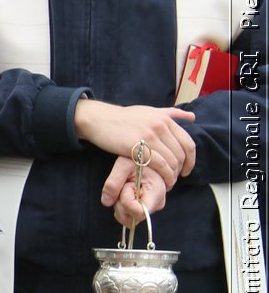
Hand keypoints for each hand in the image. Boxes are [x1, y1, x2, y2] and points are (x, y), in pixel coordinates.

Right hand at [74, 99, 195, 188]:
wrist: (99, 119)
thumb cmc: (122, 117)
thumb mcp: (149, 111)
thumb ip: (171, 114)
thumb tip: (192, 117)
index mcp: (165, 119)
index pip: (188, 143)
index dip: (190, 159)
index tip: (186, 169)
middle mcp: (160, 126)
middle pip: (180, 154)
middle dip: (181, 169)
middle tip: (175, 178)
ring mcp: (149, 136)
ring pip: (171, 160)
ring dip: (172, 175)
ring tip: (168, 182)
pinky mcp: (137, 146)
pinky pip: (159, 164)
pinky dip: (164, 175)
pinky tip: (161, 181)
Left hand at [103, 155, 171, 226]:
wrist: (146, 157)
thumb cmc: (137, 158)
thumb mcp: (122, 165)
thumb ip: (113, 183)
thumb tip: (106, 202)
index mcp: (156, 192)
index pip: (139, 213)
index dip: (126, 203)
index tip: (127, 186)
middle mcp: (158, 203)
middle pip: (132, 217)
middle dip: (121, 204)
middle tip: (124, 185)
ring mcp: (153, 207)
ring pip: (130, 216)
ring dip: (121, 203)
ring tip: (127, 185)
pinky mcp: (148, 208)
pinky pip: (130, 214)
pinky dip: (124, 204)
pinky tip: (127, 191)